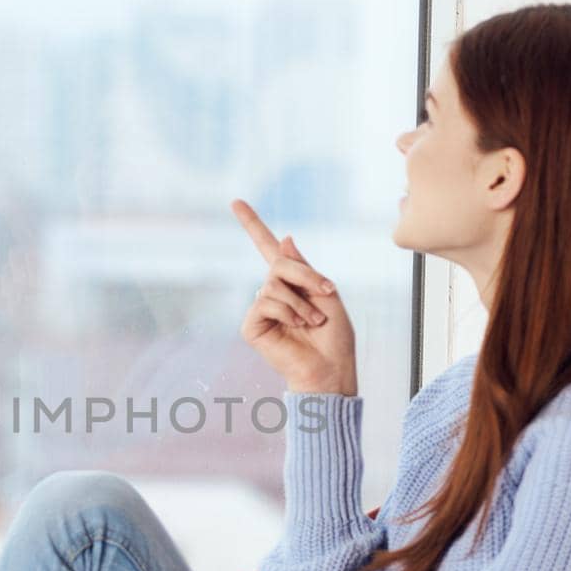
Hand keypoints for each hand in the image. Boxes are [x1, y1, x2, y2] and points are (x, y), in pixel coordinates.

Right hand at [233, 199, 358, 396]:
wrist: (330, 368)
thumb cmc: (334, 336)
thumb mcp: (327, 293)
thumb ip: (304, 267)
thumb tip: (284, 239)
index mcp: (291, 282)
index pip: (267, 248)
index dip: (252, 224)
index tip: (236, 202)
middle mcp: (272, 292)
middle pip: (279, 262)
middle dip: (306, 275)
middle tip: (325, 293)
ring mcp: (260, 308)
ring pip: (274, 283)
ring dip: (301, 301)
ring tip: (312, 321)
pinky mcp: (251, 325)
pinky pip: (266, 302)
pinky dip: (288, 312)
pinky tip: (296, 327)